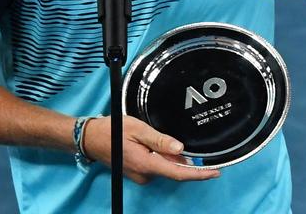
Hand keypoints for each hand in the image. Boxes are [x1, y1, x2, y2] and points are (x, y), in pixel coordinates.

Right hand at [83, 115, 219, 183]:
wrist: (90, 138)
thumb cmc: (113, 131)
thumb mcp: (139, 129)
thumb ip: (161, 140)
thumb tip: (181, 150)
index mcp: (146, 164)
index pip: (179, 173)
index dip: (199, 174)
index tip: (215, 173)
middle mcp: (144, 174)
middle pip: (174, 169)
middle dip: (185, 159)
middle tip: (184, 143)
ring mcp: (140, 175)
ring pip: (166, 167)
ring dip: (173, 157)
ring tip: (164, 140)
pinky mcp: (138, 172)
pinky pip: (157, 166)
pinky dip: (164, 158)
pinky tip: (160, 146)